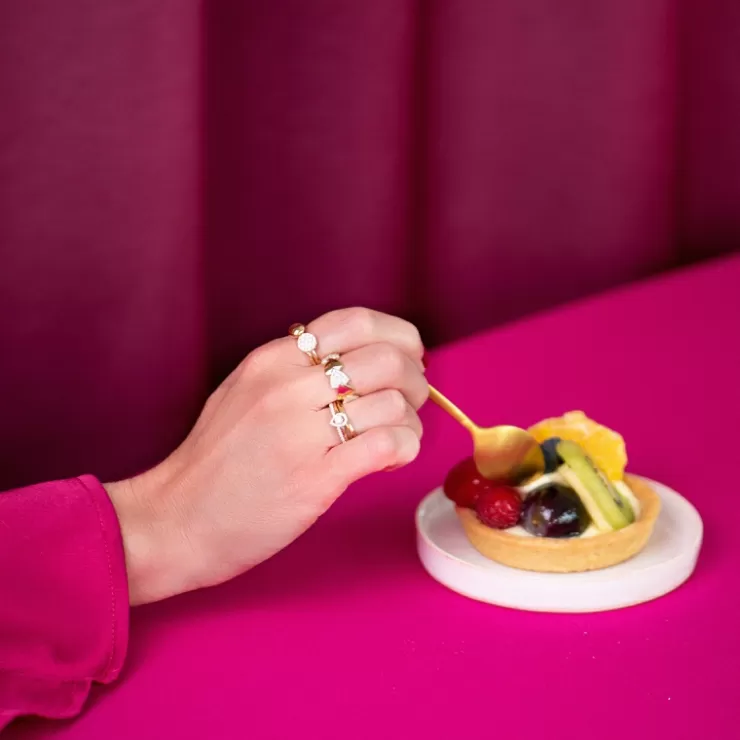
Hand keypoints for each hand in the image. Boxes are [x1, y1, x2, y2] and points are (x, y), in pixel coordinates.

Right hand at [106, 308, 426, 605]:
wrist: (174, 520)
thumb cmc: (214, 460)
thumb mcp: (244, 392)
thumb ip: (295, 371)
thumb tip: (358, 361)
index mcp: (272, 360)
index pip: (356, 322)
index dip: (398, 336)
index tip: (407, 357)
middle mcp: (287, 388)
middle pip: (386, 359)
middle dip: (415, 380)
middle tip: (409, 401)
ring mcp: (301, 433)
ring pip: (394, 402)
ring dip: (411, 421)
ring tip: (395, 437)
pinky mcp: (315, 479)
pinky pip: (387, 445)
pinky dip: (404, 449)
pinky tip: (389, 459)